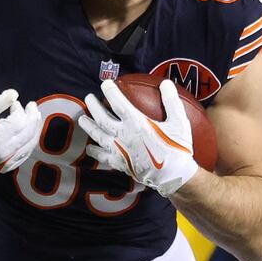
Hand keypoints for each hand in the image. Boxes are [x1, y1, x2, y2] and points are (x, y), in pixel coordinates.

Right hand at [0, 89, 41, 175]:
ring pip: (30, 144)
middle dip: (32, 116)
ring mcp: (6, 162)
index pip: (18, 122)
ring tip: (34, 116)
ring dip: (35, 128)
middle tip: (32, 106)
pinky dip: (30, 141)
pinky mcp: (8, 167)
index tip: (16, 104)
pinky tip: (30, 132)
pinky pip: (26, 153)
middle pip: (28, 132)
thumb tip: (14, 93)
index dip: (20, 110)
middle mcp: (3, 152)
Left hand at [79, 79, 198, 197]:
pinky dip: (95, 152)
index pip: (118, 103)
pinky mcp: (120, 163)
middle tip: (88, 97)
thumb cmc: (177, 148)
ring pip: (98, 136)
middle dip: (93, 106)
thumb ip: (171, 101)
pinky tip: (90, 149)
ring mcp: (119, 150)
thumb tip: (167, 83)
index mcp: (136, 123)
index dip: (110, 91)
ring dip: (88, 126)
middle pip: (102, 118)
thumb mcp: (179, 122)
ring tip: (82, 119)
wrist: (173, 177)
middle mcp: (123, 135)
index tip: (105, 83)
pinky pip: (103, 156)